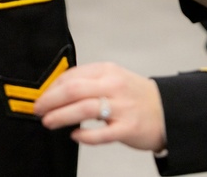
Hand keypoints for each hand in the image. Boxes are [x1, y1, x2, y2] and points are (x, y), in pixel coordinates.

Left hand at [34, 62, 166, 151]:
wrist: (167, 111)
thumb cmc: (136, 96)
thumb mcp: (114, 79)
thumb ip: (90, 82)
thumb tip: (57, 91)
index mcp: (109, 71)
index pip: (73, 75)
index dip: (52, 87)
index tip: (42, 96)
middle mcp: (114, 86)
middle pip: (75, 90)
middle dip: (51, 100)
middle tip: (38, 110)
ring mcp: (122, 107)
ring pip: (84, 109)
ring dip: (61, 116)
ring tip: (49, 122)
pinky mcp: (128, 127)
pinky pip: (101, 133)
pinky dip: (85, 135)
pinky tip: (75, 135)